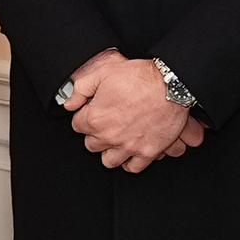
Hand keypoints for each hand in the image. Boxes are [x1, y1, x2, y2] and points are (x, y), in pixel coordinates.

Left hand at [66, 58, 200, 172]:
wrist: (169, 85)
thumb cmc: (138, 77)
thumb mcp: (103, 72)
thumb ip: (81, 88)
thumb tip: (69, 103)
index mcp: (96, 118)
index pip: (78, 125)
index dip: (84, 115)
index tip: (91, 110)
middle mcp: (110, 136)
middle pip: (91, 144)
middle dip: (94, 133)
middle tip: (104, 121)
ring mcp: (129, 147)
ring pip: (108, 160)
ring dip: (109, 149)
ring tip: (114, 137)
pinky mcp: (147, 152)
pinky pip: (132, 167)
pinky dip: (129, 161)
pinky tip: (129, 149)